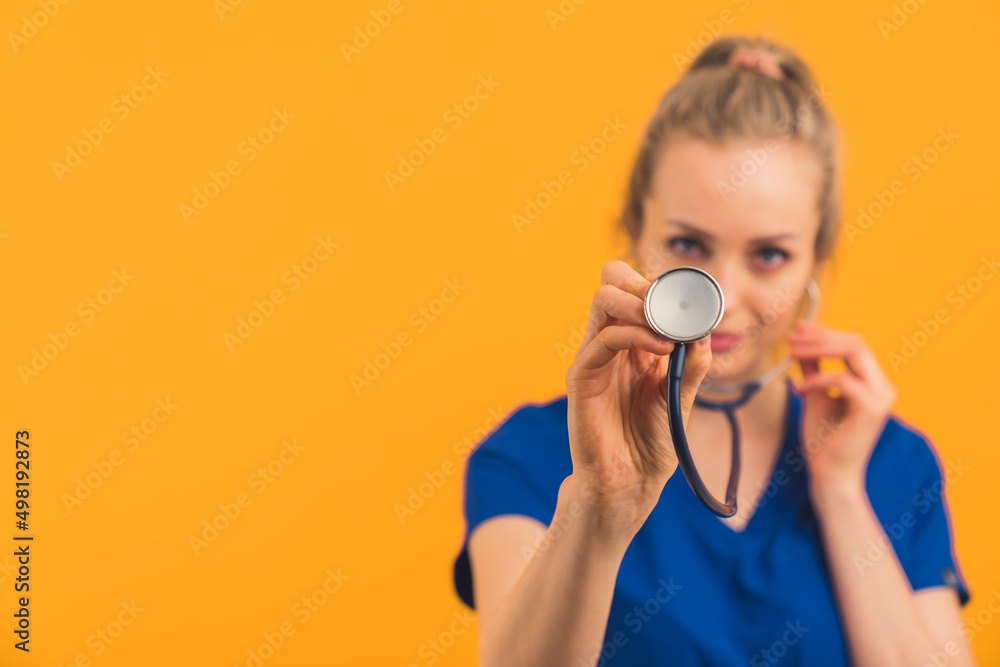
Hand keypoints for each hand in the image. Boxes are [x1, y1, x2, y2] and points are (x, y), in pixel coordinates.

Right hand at [564, 260, 713, 538]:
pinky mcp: (583, 376)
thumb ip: (690, 365)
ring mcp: (595, 357)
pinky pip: (604, 338)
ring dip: (638, 301)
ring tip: (665, 323)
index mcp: (635, 345)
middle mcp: (612, 344)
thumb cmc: (651, 446)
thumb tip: (704, 332)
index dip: (660, 284)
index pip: (637, 291)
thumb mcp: (682, 399)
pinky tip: (661, 347)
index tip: (690, 294)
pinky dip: (634, 333)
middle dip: (643, 282)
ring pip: (604, 299)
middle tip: (671, 302)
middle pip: (613, 282)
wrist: (629, 484)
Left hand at [789, 321, 896, 493]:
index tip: (797, 330)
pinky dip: (818, 379)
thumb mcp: (814, 394)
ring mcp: (881, 398)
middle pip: (856, 342)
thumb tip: (802, 339)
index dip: (825, 333)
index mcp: (873, 383)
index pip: (854, 344)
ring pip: (855, 352)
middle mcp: (883, 387)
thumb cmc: (823, 440)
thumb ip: (812, 368)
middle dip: (821, 336)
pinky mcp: (871, 410)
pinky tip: (799, 388)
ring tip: (792, 352)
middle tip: (792, 338)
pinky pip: (843, 379)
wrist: (831, 476)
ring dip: (819, 348)